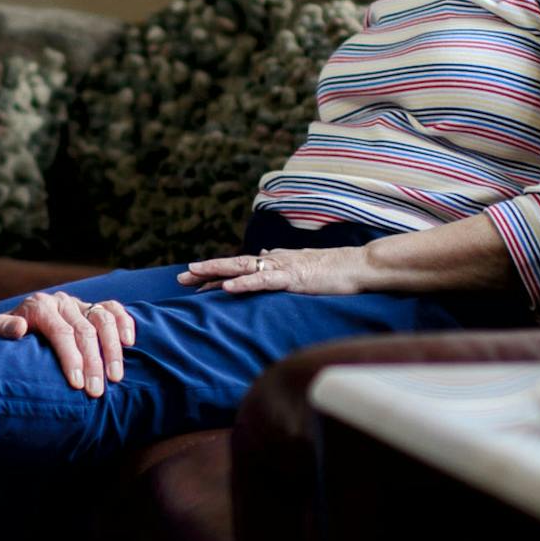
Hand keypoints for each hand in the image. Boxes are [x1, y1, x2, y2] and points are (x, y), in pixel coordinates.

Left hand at [0, 290, 134, 396]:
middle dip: (93, 362)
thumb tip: (19, 329)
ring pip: (103, 319)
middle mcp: (60, 302)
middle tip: (97, 392)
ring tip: (116, 377)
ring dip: (112, 349)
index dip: (71, 358)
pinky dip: (124, 322)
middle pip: (84, 330)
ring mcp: (77, 304)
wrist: (7, 327)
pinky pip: (112, 309)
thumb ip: (1, 329)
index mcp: (38, 307)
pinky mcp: (90, 308)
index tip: (77, 384)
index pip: (61, 332)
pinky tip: (129, 343)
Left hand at [178, 247, 371, 295]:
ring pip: (242, 267)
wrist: (359, 266)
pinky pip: (263, 281)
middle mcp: (274, 260)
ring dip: (216, 271)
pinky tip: (227, 286)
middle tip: (180, 276)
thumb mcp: (301, 265)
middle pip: (233, 263)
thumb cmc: (334, 269)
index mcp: (275, 261)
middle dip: (205, 270)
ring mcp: (282, 268)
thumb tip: (262, 254)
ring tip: (193, 275)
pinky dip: (243, 282)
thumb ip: (280, 261)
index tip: (192, 279)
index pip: (239, 266)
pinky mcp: (293, 278)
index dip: (215, 272)